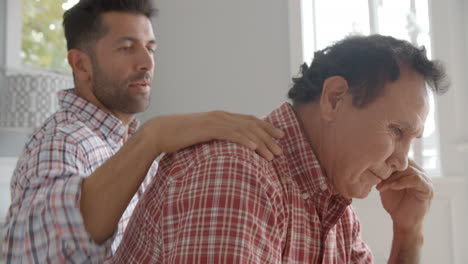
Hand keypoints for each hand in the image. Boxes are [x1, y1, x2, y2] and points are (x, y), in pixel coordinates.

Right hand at [145, 110, 284, 159]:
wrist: (160, 132)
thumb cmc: (180, 137)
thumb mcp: (203, 136)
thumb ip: (216, 138)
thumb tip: (227, 148)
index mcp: (221, 117)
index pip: (249, 120)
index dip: (266, 127)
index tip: (279, 136)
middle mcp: (221, 116)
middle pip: (251, 124)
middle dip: (268, 136)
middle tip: (281, 149)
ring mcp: (215, 121)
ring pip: (244, 130)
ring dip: (260, 142)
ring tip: (272, 154)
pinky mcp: (207, 128)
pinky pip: (230, 134)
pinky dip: (244, 140)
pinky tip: (254, 148)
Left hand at [376, 159, 432, 230]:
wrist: (402, 222)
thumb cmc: (394, 203)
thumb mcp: (386, 184)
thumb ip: (384, 173)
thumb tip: (372, 161)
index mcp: (411, 169)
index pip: (400, 157)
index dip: (387, 161)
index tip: (374, 168)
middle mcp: (420, 172)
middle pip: (404, 162)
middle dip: (388, 170)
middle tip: (376, 179)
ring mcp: (426, 180)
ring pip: (408, 170)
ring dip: (392, 177)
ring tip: (381, 186)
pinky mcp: (427, 189)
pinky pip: (416, 179)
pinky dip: (402, 182)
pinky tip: (392, 187)